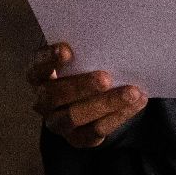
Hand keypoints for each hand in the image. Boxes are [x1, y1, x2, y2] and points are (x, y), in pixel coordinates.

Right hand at [27, 41, 148, 147]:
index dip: (49, 59)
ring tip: (132, 92)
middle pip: (55, 96)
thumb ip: (84, 47)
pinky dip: (119, 116)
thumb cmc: (82, 65)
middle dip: (81, 86)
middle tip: (106, 78)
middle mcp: (42, 101)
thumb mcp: (78, 54)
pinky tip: (138, 102)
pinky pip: (96, 131)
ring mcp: (58, 123)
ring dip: (106, 104)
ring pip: (75, 117)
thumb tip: (110, 35)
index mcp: (37, 75)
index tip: (67, 50)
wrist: (89, 96)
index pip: (37, 67)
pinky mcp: (77, 139)